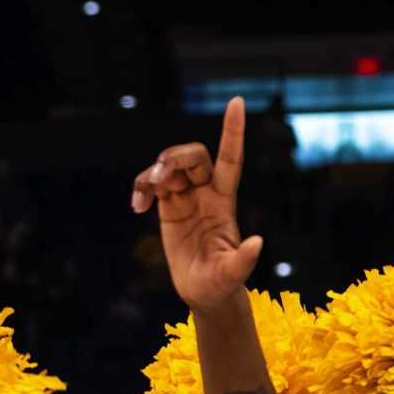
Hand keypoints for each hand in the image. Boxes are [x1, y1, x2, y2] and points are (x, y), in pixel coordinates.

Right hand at [130, 98, 261, 309]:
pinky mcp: (168, 207)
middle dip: (175, 158)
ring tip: (143, 196)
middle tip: (160, 176)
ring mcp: (186, 198)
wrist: (203, 292)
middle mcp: (206, 194)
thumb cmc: (221, 283)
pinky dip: (142, 188)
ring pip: (169, 167)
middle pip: (193, 157)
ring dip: (154, 172)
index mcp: (225, 202)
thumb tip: (257, 243)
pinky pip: (152, 185)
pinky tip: (136, 206)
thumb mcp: (232, 275)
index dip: (232, 131)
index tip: (236, 101)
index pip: (230, 159)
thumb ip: (243, 260)